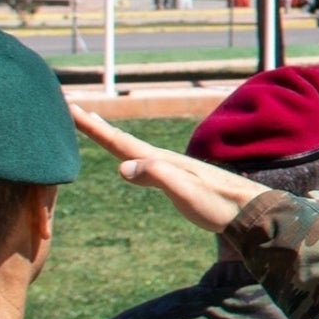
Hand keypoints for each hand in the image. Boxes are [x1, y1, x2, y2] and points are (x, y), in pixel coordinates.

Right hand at [72, 105, 267, 234]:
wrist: (248, 210)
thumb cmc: (218, 204)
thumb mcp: (186, 192)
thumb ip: (157, 176)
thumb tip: (122, 168)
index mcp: (160, 161)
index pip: (119, 141)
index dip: (93, 127)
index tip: (69, 108)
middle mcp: (163, 160)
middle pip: (122, 139)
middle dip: (96, 125)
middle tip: (71, 108)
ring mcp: (170, 168)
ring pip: (132, 148)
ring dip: (110, 136)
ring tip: (94, 124)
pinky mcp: (177, 180)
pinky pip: (143, 162)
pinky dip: (128, 154)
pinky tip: (129, 162)